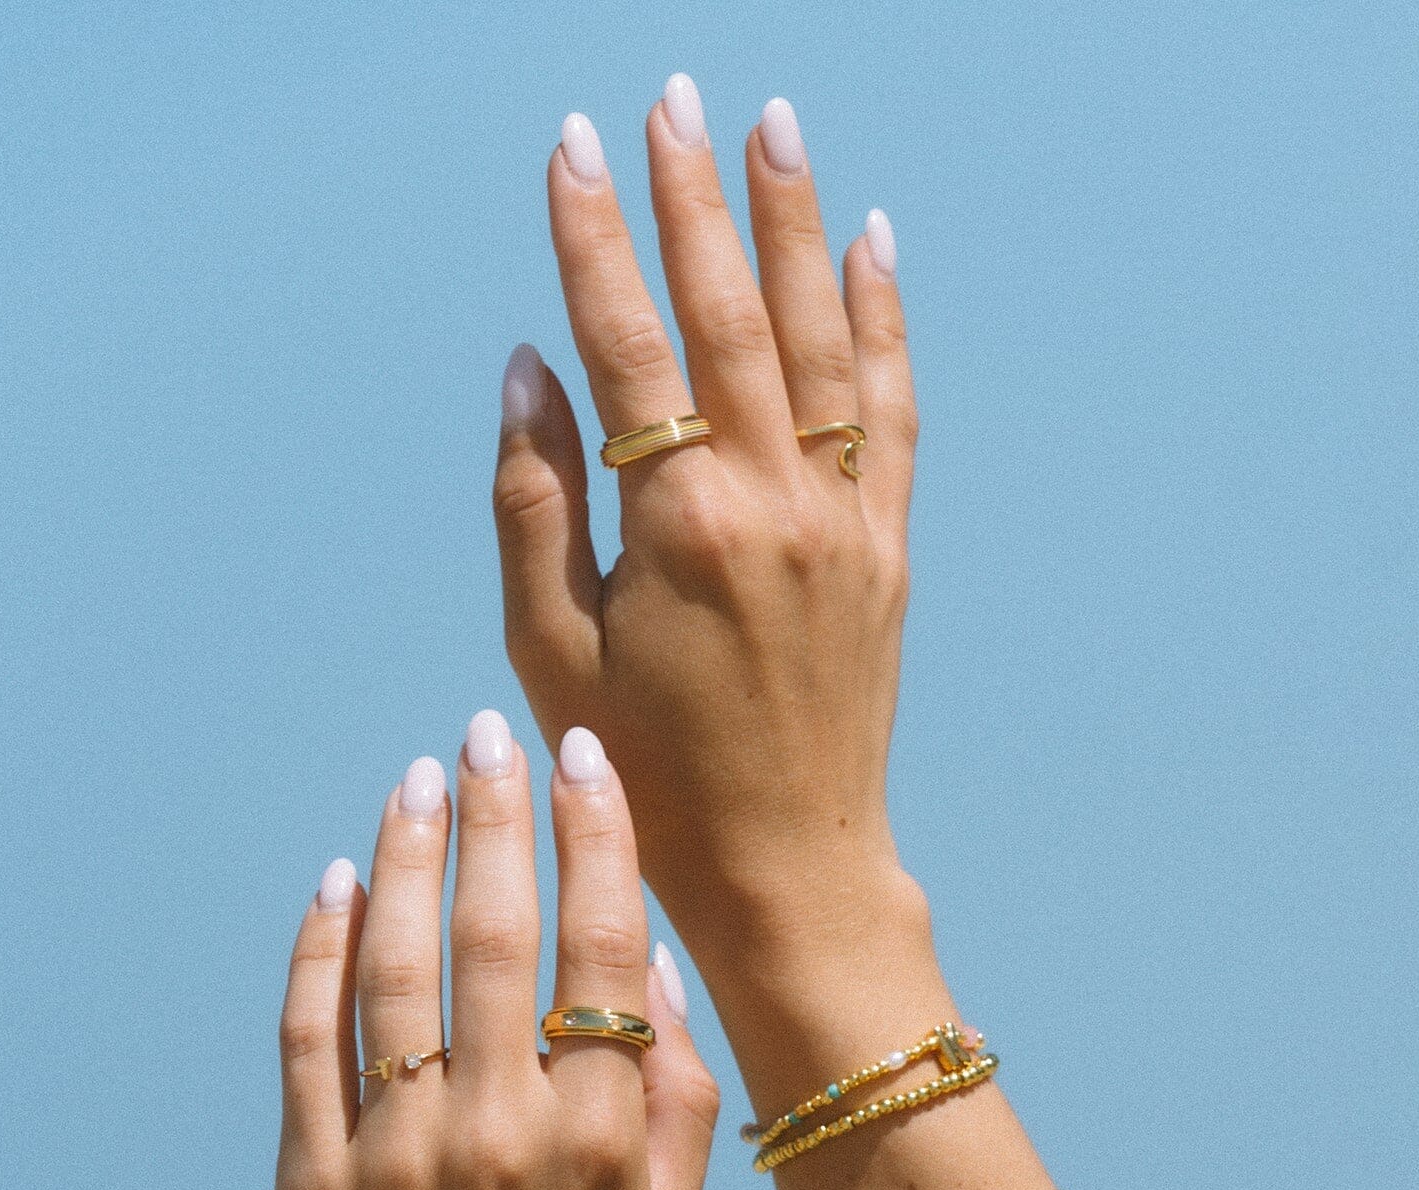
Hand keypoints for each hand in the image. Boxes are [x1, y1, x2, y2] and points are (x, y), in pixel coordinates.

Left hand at [276, 712, 717, 1189]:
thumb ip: (674, 1097)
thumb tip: (651, 966)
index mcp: (593, 1138)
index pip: (598, 947)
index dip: (594, 838)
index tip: (582, 760)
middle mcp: (493, 1127)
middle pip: (491, 931)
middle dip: (495, 813)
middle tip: (487, 732)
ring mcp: (392, 1149)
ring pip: (393, 964)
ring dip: (405, 857)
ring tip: (418, 779)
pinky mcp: (311, 1178)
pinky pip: (308, 1039)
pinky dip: (317, 951)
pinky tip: (336, 881)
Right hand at [492, 80, 921, 976]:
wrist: (783, 861)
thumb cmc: (648, 771)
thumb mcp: (552, 650)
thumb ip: (535, 500)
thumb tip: (530, 367)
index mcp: (676, 524)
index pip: (624, 345)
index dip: (592, 239)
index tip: (571, 147)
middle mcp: (769, 501)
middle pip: (729, 315)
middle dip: (696, 197)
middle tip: (676, 99)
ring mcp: (840, 520)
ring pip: (819, 341)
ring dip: (794, 227)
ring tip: (775, 128)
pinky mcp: (884, 548)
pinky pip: (888, 411)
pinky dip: (882, 323)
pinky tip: (871, 247)